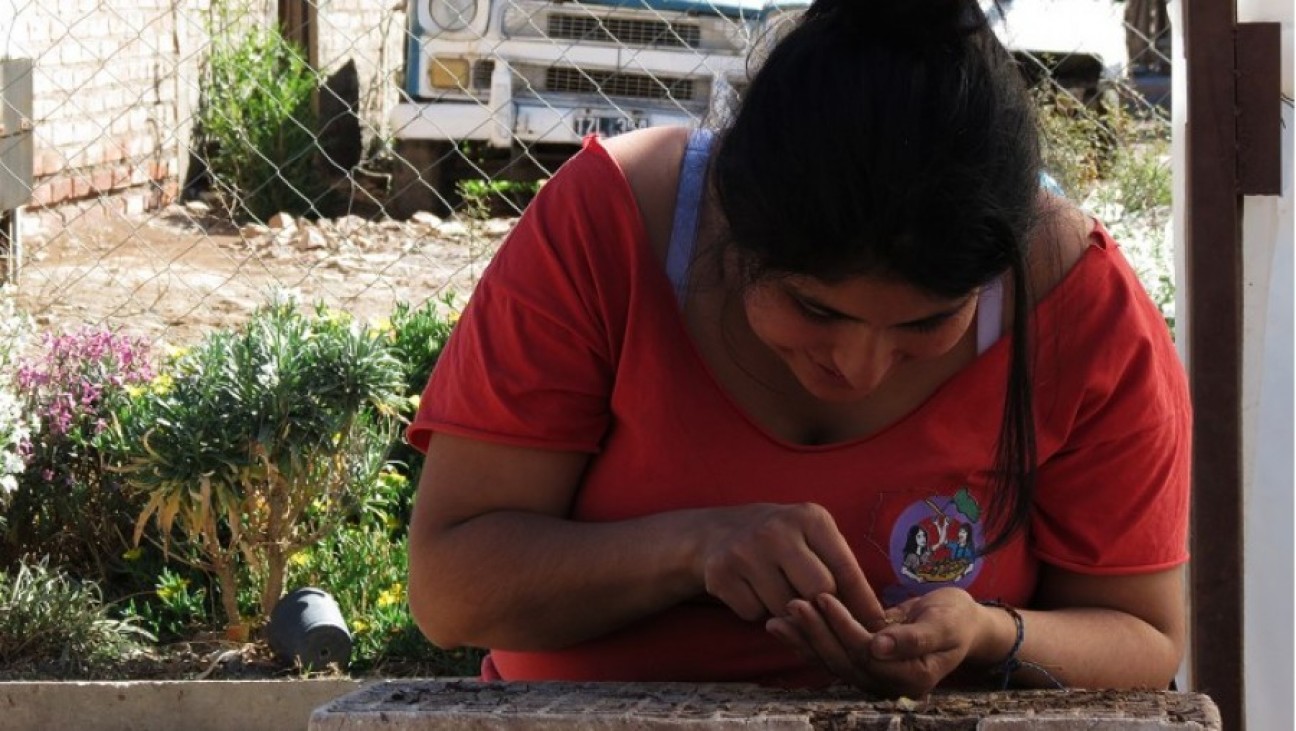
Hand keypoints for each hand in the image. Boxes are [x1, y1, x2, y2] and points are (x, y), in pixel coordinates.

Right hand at [698, 502, 885, 628]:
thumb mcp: (812, 537)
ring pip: (786, 608)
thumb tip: (874, 619)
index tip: (876, 626)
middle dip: (823, 607)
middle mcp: (777, 530)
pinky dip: (758, 611)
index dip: (863, 602)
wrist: (718, 531)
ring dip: (788, 611)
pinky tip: (754, 590)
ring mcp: (745, 551)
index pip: (846, 569)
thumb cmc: (781, 540)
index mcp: (809, 517)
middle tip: (820, 610)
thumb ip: (839, 568)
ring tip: (780, 590)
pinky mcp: (720, 574)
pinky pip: (754, 614)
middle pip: (819, 592)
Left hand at [767, 587, 983, 696]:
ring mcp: (874, 676)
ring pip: (832, 661)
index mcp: (912, 678)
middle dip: (816, 633)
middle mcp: (888, 683)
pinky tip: (785, 625)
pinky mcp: (861, 663)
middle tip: (793, 604)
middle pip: (844, 662)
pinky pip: (832, 654)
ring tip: (777, 619)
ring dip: (804, 639)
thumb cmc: (956, 618)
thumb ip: (915, 637)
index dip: (844, 628)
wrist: (958, 622)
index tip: (824, 598)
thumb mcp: (945, 623)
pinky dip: (808, 640)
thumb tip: (880, 647)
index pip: (867, 655)